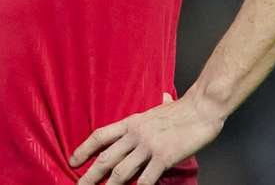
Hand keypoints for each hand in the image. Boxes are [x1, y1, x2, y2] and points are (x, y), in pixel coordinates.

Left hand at [70, 93, 223, 184]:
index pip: (100, 136)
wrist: (202, 108)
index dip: (84, 149)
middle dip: (90, 175)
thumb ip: (158, 106)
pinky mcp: (164, 157)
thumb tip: (164, 97)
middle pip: (106, 158)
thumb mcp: (163, 106)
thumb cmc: (184, 108)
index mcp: (131, 122)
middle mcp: (135, 134)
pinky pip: (146, 178)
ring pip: (121, 171)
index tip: (73, 161)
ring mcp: (148, 146)